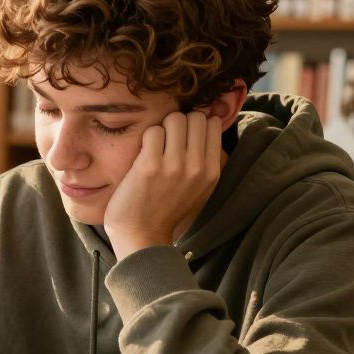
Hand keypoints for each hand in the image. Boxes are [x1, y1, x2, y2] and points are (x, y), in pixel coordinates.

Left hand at [103, 111, 222, 259]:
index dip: (195, 123)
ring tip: (155, 146)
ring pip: (174, 119)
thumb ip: (205, 159)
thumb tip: (209, 120)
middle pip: (194, 117)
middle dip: (178, 122)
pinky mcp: (150, 166)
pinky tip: (143, 154)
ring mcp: (174, 166)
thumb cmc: (166, 209)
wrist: (141, 236)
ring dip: (162, 128)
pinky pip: (153, 131)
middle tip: (167, 140)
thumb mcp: (199, 188)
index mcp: (211, 171)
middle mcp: (197, 167)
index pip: (212, 123)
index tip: (183, 134)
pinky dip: (146, 138)